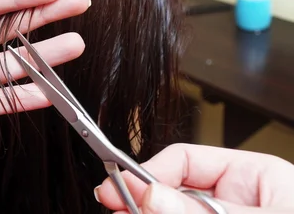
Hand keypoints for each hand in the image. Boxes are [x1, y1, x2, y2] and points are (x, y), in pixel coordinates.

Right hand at [96, 143, 293, 212]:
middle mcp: (232, 204)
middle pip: (171, 196)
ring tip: (129, 212)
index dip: (147, 175)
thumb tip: (151, 195)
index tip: (118, 192)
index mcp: (253, 179)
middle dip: (144, 205)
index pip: (184, 161)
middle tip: (118, 211)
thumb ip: (202, 213)